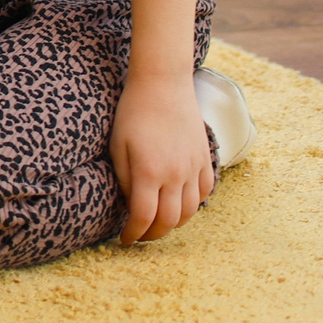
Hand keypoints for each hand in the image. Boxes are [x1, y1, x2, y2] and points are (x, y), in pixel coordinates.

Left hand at [110, 71, 214, 244]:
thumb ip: (124, 179)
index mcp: (148, 172)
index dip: (133, 233)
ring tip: (159, 223)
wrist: (163, 84)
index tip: (124, 238)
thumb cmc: (133, 112)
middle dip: (154, 235)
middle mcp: (175, 174)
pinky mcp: (205, 159)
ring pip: (190, 212)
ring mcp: (193, 167)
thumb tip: (130, 205)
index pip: (144, 217)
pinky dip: (193, 205)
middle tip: (141, 236)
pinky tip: (180, 203)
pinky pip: (205, 192)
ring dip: (175, 224)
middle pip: (169, 221)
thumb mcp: (117, 145)